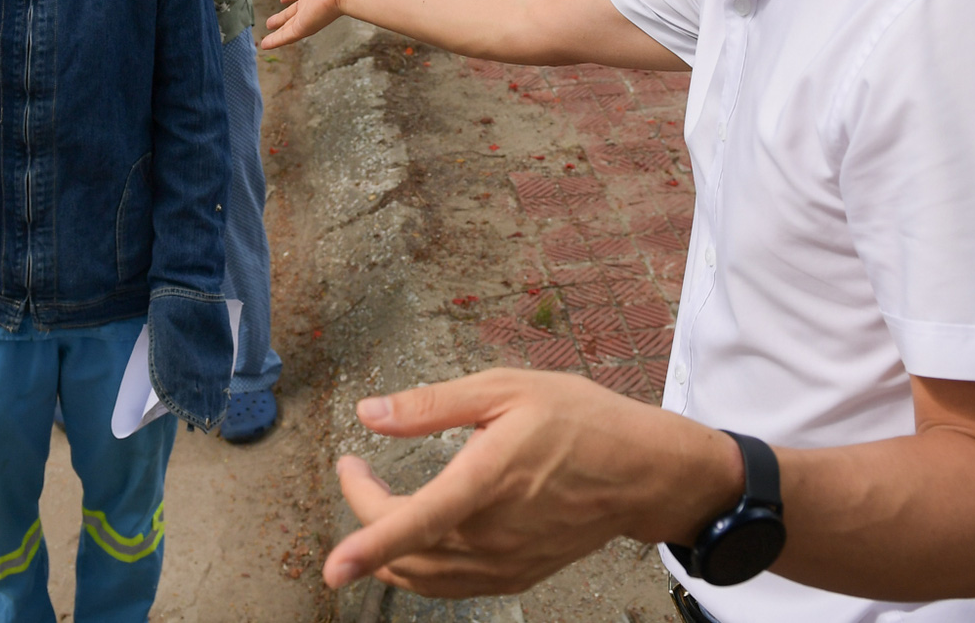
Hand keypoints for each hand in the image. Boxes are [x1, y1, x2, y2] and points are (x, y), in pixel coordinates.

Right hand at [262, 0, 358, 49]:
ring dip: (278, 30)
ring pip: (290, 25)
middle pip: (295, 11)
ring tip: (267, 35)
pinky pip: (287, 35)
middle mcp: (313, 1)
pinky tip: (265, 45)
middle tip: (272, 21)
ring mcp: (309, 15)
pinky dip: (275, 41)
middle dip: (283, 15)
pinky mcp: (306, 26)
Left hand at [321, 369, 740, 594]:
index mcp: (487, 481)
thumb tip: (371, 414)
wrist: (642, 471)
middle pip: (407, 552)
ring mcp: (506, 561)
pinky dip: (419, 569)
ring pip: (424, 577)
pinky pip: (452, 585)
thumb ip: (431, 405)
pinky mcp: (517, 574)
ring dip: (387, 551)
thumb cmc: (580, 421)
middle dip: (364, 519)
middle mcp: (493, 533)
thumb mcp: (504, 389)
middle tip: (355, 472)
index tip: (332, 565)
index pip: (414, 524)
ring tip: (373, 503)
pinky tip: (413, 538)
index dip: (367, 546)